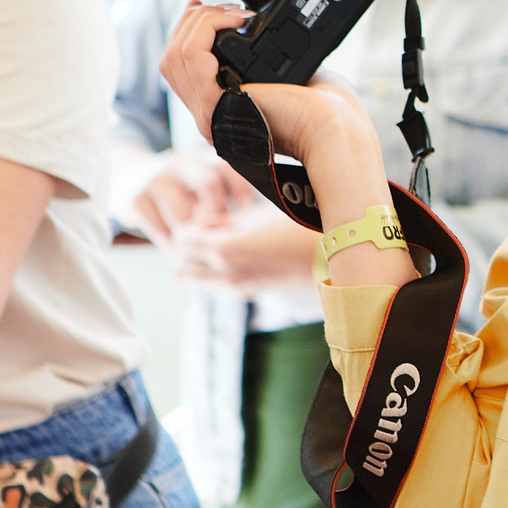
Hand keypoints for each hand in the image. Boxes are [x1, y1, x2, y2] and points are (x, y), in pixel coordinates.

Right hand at [124, 150, 253, 245]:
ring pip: (183, 212)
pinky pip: (158, 226)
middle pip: (209, 184)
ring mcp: (156, 179)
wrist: (126, 176)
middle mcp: (182, 163)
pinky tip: (175, 249)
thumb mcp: (199, 183)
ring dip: (193, 237)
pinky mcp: (135, 197)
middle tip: (221, 238)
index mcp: (204, 159)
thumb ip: (224, 196)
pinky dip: (169, 242)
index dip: (243, 190)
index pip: (230, 166)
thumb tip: (257, 229)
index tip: (247, 213)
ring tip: (198, 251)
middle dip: (219, 216)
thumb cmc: (178, 189)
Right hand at [158, 0, 409, 287]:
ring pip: (174, 56)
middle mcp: (210, 114)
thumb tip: (252, 28)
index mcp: (224, 108)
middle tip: (226, 8)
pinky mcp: (215, 105)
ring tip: (232, 13)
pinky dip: (206, 28)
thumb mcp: (287, 75)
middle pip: (171, 60)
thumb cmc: (326, 107)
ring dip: (199, 22)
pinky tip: (232, 20)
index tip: (198, 1)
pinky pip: (189, 57)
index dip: (185, 31)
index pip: (182, 67)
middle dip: (190, 22)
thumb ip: (262, 59)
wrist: (335, 128)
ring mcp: (208, 114)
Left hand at [170, 198, 323, 290]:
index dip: (189, 226)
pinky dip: (213, 271)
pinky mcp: (246, 292)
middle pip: (179, 265)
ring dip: (197, 263)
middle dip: (186, 248)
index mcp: (224, 248)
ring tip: (218, 245)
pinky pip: (214, 284)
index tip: (205, 218)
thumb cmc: (296, 227)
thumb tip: (203, 224)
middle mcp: (224, 272)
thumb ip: (223, 221)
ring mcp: (235, 286)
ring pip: (192, 279)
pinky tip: (235, 255)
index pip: (180, 240)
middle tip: (205, 232)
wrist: (328, 256)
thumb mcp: (256, 216)